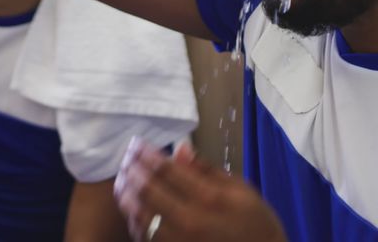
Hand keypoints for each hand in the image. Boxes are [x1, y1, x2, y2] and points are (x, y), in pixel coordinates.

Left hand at [114, 139, 286, 241]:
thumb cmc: (255, 223)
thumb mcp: (240, 190)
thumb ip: (206, 170)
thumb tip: (180, 149)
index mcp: (208, 199)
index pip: (167, 171)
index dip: (147, 154)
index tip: (137, 143)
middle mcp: (188, 222)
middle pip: (147, 191)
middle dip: (132, 169)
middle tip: (125, 157)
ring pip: (139, 215)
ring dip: (126, 193)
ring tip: (122, 177)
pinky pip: (144, 236)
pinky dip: (133, 218)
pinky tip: (131, 206)